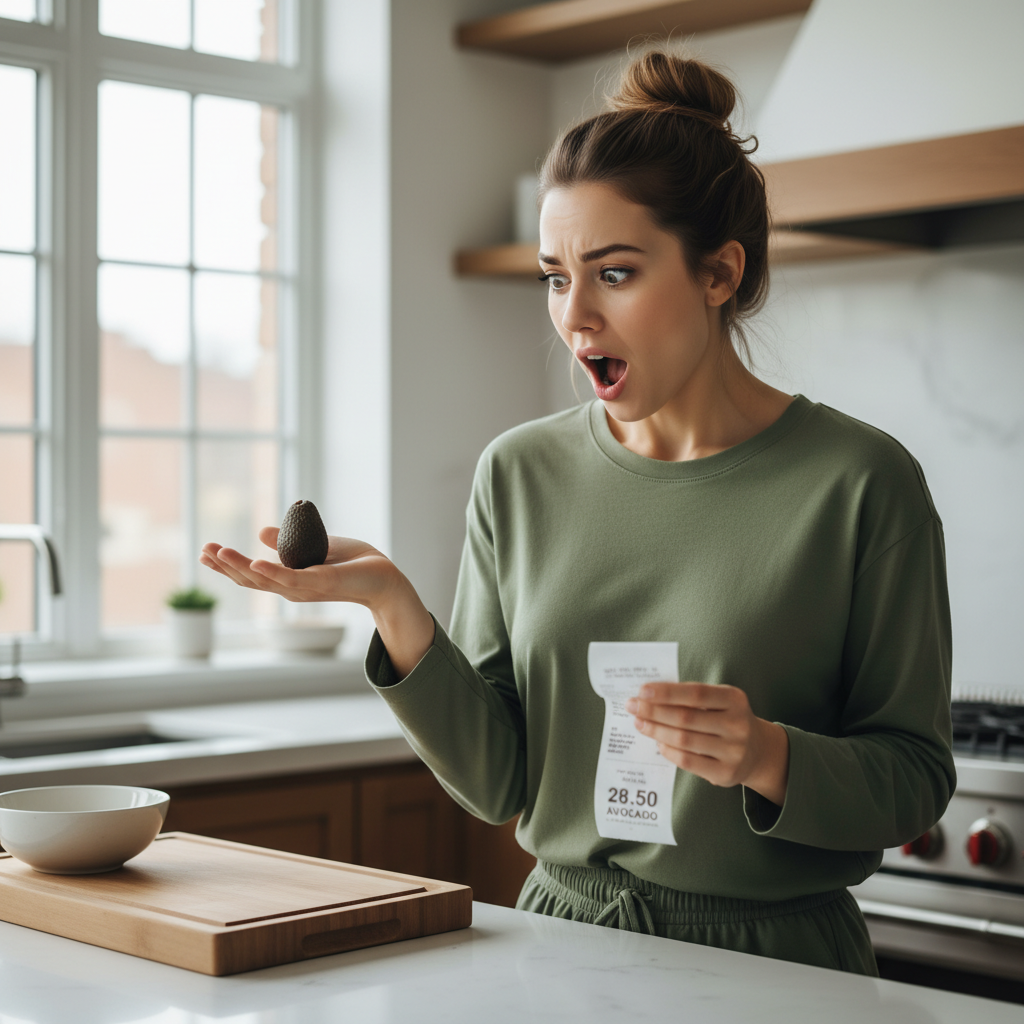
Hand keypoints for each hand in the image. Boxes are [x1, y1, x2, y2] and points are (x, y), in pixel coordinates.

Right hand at [201, 527, 397, 606]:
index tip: (205, 552)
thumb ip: (287, 542)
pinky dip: (272, 572)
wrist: (385, 576)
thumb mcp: (312, 546)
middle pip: (250, 581)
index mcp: (289, 580)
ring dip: (239, 566)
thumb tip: (260, 533)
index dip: (227, 566)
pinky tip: (254, 563)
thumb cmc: (353, 563)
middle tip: (203, 551)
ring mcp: (306, 588)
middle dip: (225, 566)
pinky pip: (292, 579)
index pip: (251, 576)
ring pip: (265, 580)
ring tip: (217, 552)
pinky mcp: (322, 583)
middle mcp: (292, 589)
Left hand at [625, 683, 788, 806]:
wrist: (757, 751)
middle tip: (632, 706)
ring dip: (656, 730)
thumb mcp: (719, 701)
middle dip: (653, 711)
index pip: (695, 693)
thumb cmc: (726, 719)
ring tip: (640, 723)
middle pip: (685, 717)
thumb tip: (649, 696)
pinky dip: (668, 751)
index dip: (667, 692)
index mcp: (735, 699)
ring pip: (684, 740)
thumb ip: (691, 697)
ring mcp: (734, 751)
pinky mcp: (726, 773)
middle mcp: (737, 725)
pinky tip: (658, 742)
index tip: (642, 690)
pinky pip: (688, 761)